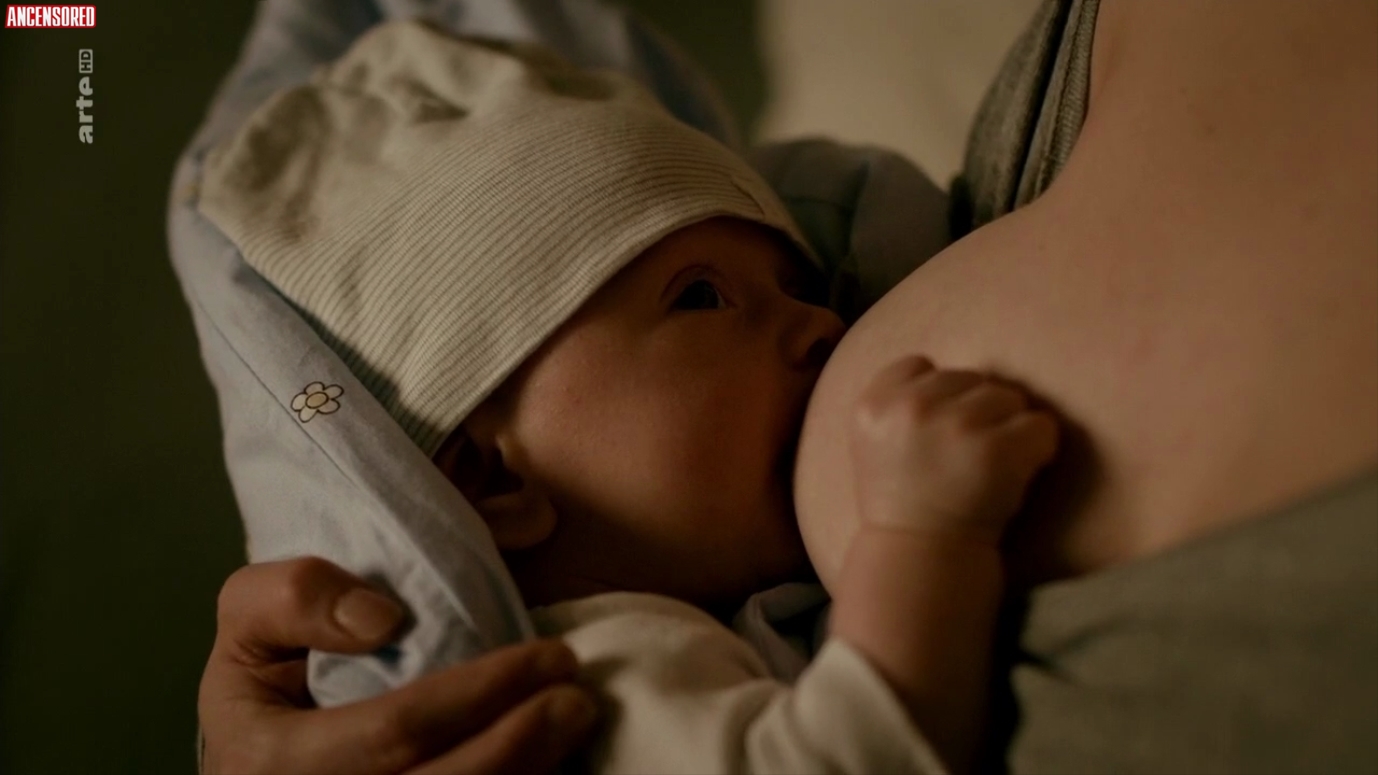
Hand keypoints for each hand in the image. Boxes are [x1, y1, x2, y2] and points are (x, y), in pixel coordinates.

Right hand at [198, 557, 597, 774]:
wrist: (255, 750)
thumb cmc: (267, 673)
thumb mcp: (249, 619)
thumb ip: (295, 596)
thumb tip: (383, 621)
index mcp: (271, 759)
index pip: (395, 729)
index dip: (481, 692)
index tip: (550, 656)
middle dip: (523, 744)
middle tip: (580, 699)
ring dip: (528, 773)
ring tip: (575, 723)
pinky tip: (547, 760)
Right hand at [849, 355, 1058, 543]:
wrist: (922, 558)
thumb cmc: (903, 502)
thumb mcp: (875, 442)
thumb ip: (898, 402)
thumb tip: (953, 376)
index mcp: (874, 404)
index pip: (919, 364)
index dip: (936, 395)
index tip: (935, 431)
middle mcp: (911, 408)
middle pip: (970, 378)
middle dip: (977, 411)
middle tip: (966, 456)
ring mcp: (955, 426)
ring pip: (1009, 398)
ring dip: (1009, 429)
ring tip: (990, 467)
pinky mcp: (997, 450)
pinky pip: (1041, 426)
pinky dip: (1039, 450)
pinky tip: (1016, 474)